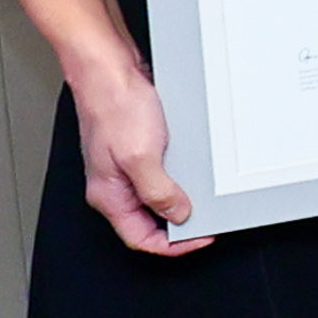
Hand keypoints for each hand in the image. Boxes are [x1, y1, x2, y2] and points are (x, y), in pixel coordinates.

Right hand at [64, 45, 205, 252]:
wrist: (109, 71)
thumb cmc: (115, 107)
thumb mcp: (141, 156)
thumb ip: (158, 191)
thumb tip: (178, 215)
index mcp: (109, 196)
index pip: (140, 238)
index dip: (173, 245)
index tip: (202, 237)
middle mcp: (114, 187)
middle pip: (148, 222)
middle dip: (178, 226)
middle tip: (208, 220)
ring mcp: (124, 169)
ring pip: (154, 199)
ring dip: (179, 201)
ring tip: (202, 198)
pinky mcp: (135, 152)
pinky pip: (159, 177)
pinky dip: (177, 180)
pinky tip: (191, 172)